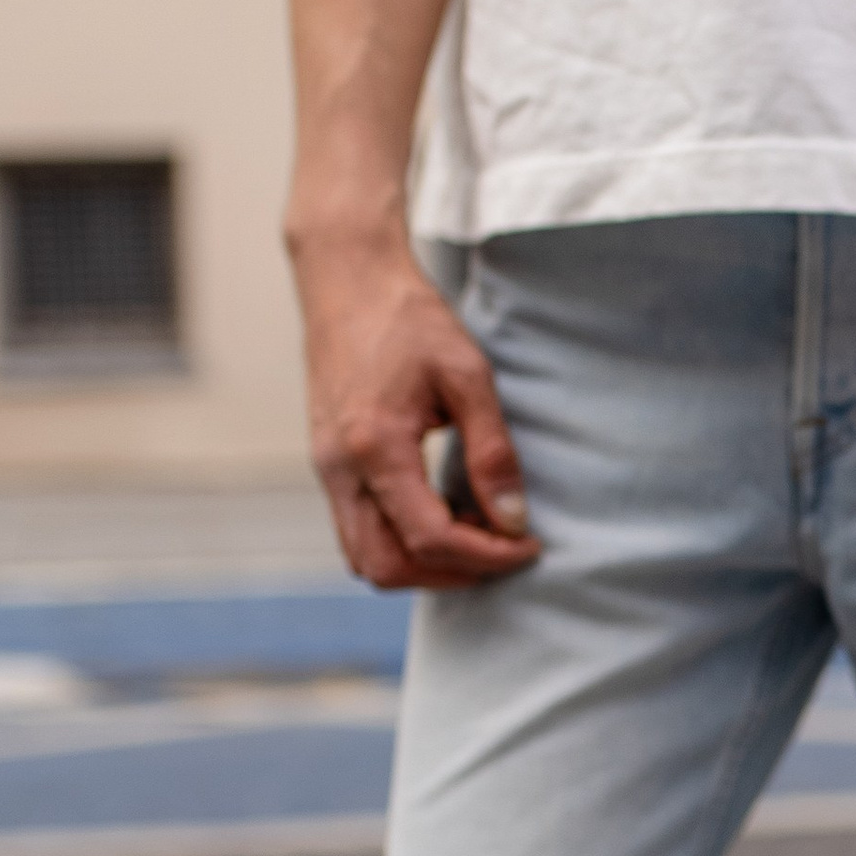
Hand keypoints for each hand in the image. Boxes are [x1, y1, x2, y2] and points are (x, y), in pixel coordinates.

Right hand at [293, 227, 539, 591]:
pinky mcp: (330, 465)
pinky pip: (358, 530)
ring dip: (423, 564)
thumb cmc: (409, 319)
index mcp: (374, 446)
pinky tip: (446, 512)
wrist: (348, 281)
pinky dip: (402, 541)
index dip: (486, 554)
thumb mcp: (469, 375)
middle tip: (503, 549)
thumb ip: (492, 451)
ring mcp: (327, 470)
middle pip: (386, 566)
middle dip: (451, 574)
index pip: (429, 536)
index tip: (527, 544)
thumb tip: (513, 519)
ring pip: (365, 558)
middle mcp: (339, 468)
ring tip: (477, 533)